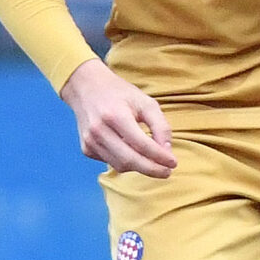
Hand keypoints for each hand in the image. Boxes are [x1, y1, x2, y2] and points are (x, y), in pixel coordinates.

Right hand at [60, 59, 175, 177]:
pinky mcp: (86, 148)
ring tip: (153, 161)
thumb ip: (160, 126)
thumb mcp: (146, 103)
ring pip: (119, 165)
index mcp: (115, 116)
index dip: (159, 157)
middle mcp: (99, 131)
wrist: (86, 88)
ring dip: (139, 167)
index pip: (141, 144)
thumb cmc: (120, 94)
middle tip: (167, 171)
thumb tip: (167, 151)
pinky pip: (110, 162)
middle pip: (129, 160)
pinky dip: (125, 162)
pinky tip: (133, 152)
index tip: (173, 163)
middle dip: (151, 169)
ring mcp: (90, 141)